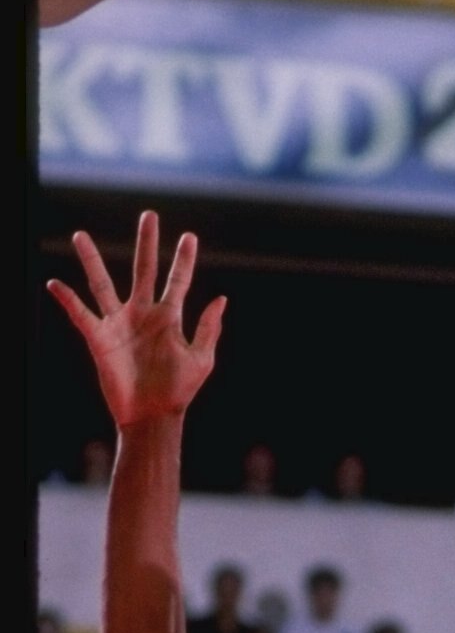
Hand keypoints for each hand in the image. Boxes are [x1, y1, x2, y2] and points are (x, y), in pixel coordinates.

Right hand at [48, 211, 225, 427]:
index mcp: (169, 318)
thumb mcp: (201, 360)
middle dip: (146, 243)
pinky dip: (67, 299)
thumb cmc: (178, 392)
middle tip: (148, 215)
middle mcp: (143, 314)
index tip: (189, 236)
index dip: (184, 260)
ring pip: (102, 284)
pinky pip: (80, 314)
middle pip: (143, 269)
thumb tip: (220, 299)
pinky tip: (55, 283)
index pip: (178, 281)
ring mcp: (119, 324)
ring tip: (80, 235)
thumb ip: (208, 329)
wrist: (151, 417)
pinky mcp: (99, 339)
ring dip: (91, 260)